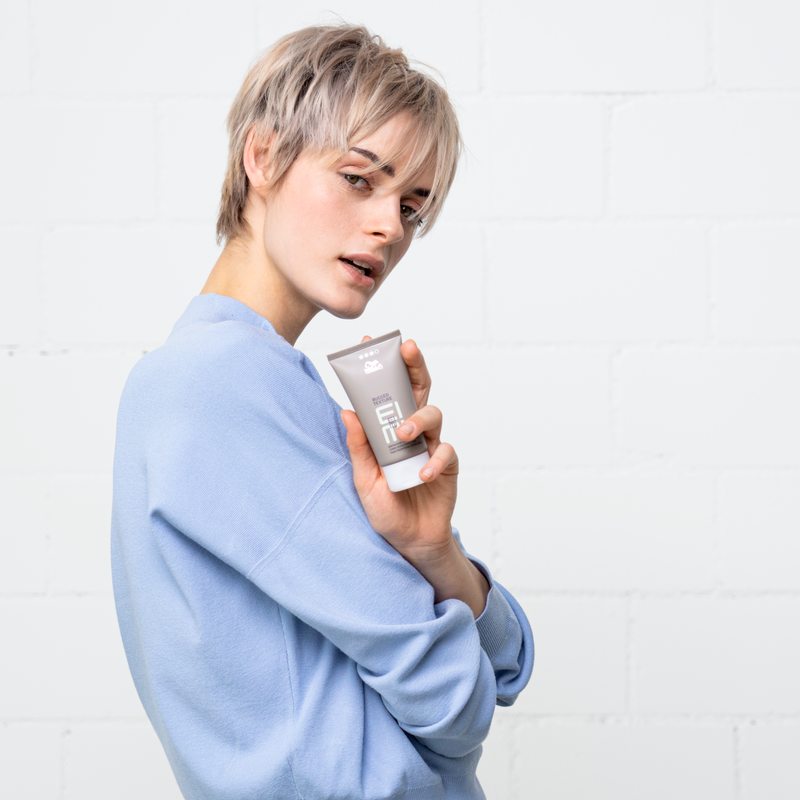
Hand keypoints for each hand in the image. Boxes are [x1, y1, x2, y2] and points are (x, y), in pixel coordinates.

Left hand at [339, 336, 458, 565]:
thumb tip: (346, 411)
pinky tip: (422, 475)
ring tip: (402, 435)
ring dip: (417, 418)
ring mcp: (430, 446)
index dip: (381, 366)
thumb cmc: (385, 509)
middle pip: (417, 389)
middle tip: (407, 349)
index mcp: (387, 431)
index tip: (369, 341)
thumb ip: (359, 447)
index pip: (386, 391)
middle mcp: (411, 432)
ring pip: (433, 413)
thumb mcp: (364, 480)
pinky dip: (434, 460)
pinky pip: (445, 451)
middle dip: (414, 366)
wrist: (410, 542)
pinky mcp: (447, 465)